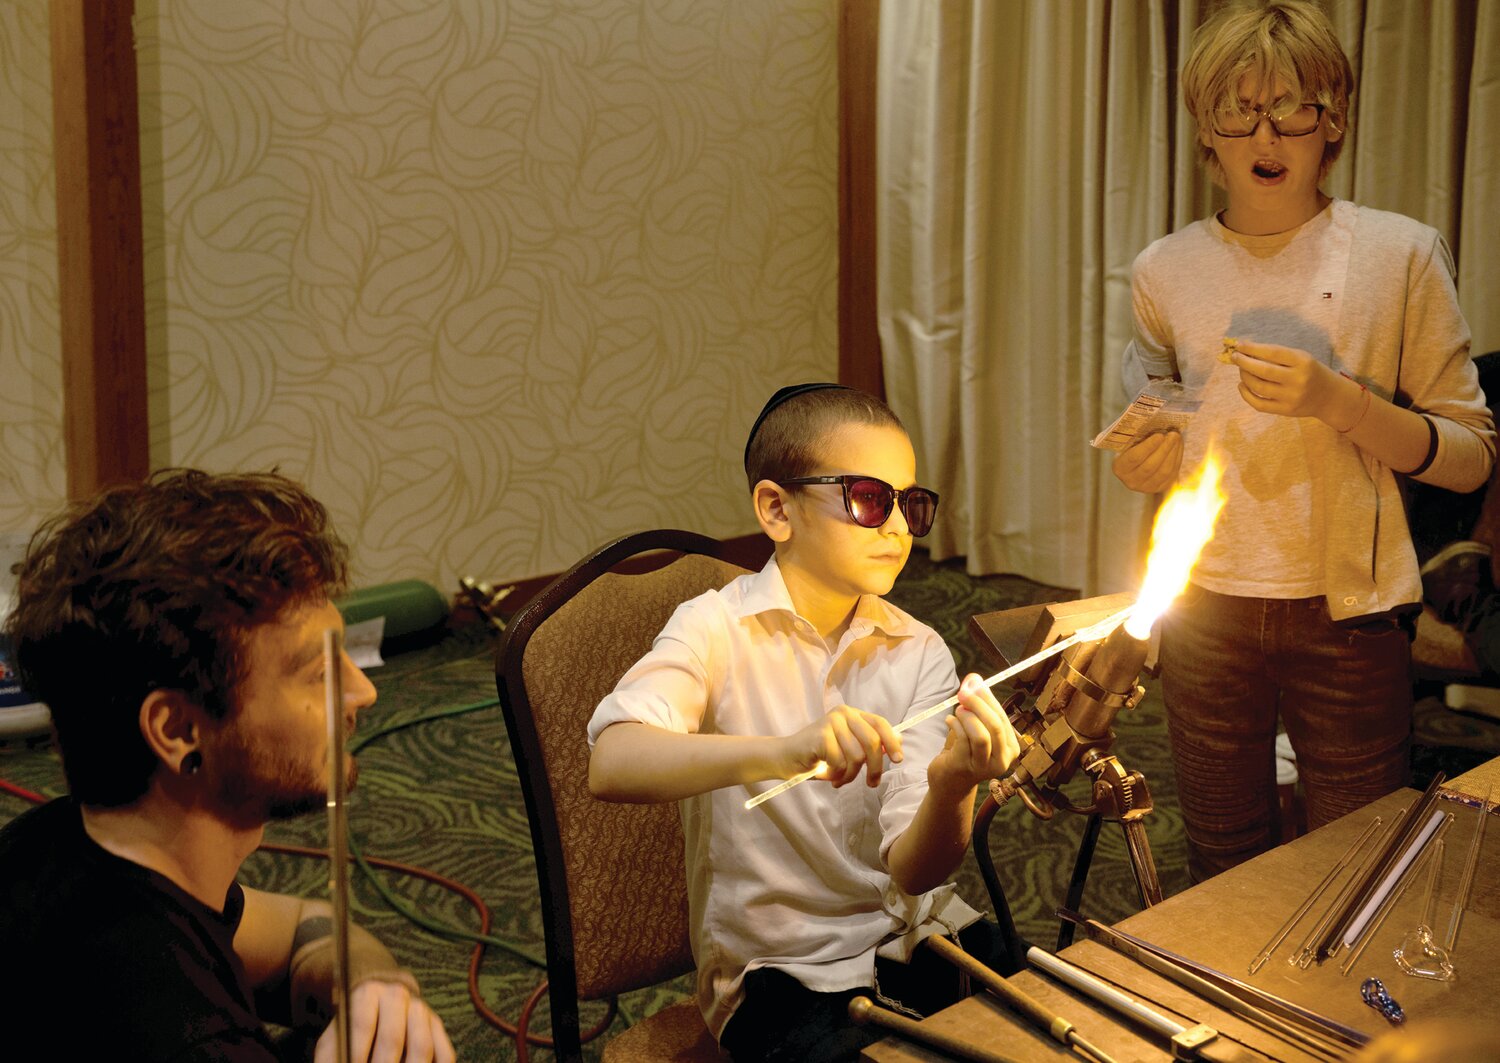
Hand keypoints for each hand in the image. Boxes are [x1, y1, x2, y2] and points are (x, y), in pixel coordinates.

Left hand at [314, 979, 455, 1062]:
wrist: (381, 995)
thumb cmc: (354, 1023)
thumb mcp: (337, 1033)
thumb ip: (333, 1056)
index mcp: (368, 994)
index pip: (362, 1026)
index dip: (356, 1055)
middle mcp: (398, 996)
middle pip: (392, 1040)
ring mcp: (421, 1009)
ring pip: (421, 1048)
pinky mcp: (437, 1024)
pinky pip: (444, 1054)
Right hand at [781, 705, 902, 787]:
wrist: (786, 758)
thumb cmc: (819, 756)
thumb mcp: (848, 749)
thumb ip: (868, 744)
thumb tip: (897, 743)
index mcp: (852, 714)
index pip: (880, 723)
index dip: (891, 742)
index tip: (898, 760)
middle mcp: (843, 714)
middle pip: (872, 742)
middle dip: (875, 768)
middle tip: (871, 783)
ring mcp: (831, 723)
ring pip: (857, 757)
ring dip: (850, 775)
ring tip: (840, 779)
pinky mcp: (820, 736)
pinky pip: (840, 763)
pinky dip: (837, 775)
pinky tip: (827, 776)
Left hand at [927, 674, 1020, 795]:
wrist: (950, 781)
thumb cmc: (965, 751)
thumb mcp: (976, 727)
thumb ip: (977, 705)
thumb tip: (974, 678)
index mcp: (1010, 748)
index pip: (1002, 717)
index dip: (988, 697)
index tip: (975, 681)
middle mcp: (1002, 760)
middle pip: (994, 725)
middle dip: (978, 703)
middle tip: (963, 691)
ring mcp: (984, 766)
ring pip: (980, 734)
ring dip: (967, 716)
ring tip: (957, 710)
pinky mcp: (965, 767)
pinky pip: (962, 740)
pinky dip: (955, 724)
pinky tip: (949, 721)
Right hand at [1112, 431, 1181, 492]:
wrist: (1138, 461)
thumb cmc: (1133, 445)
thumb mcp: (1129, 441)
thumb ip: (1138, 435)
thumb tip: (1156, 423)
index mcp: (1119, 467)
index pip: (1134, 458)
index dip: (1148, 446)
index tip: (1160, 435)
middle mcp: (1131, 481)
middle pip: (1150, 466)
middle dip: (1164, 449)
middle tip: (1173, 434)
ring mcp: (1146, 487)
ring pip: (1164, 471)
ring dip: (1173, 452)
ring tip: (1177, 438)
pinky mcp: (1160, 488)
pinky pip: (1172, 473)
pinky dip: (1177, 458)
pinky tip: (1178, 446)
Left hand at [1229, 340, 1357, 425]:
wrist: (1329, 396)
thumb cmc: (1309, 372)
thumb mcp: (1300, 358)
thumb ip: (1277, 355)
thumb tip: (1246, 351)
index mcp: (1303, 362)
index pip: (1273, 353)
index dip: (1253, 348)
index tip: (1239, 345)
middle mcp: (1298, 380)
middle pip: (1264, 371)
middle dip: (1244, 362)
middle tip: (1235, 357)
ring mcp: (1291, 397)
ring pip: (1259, 387)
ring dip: (1245, 376)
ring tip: (1242, 370)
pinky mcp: (1285, 410)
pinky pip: (1259, 404)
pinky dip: (1246, 394)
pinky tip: (1242, 385)